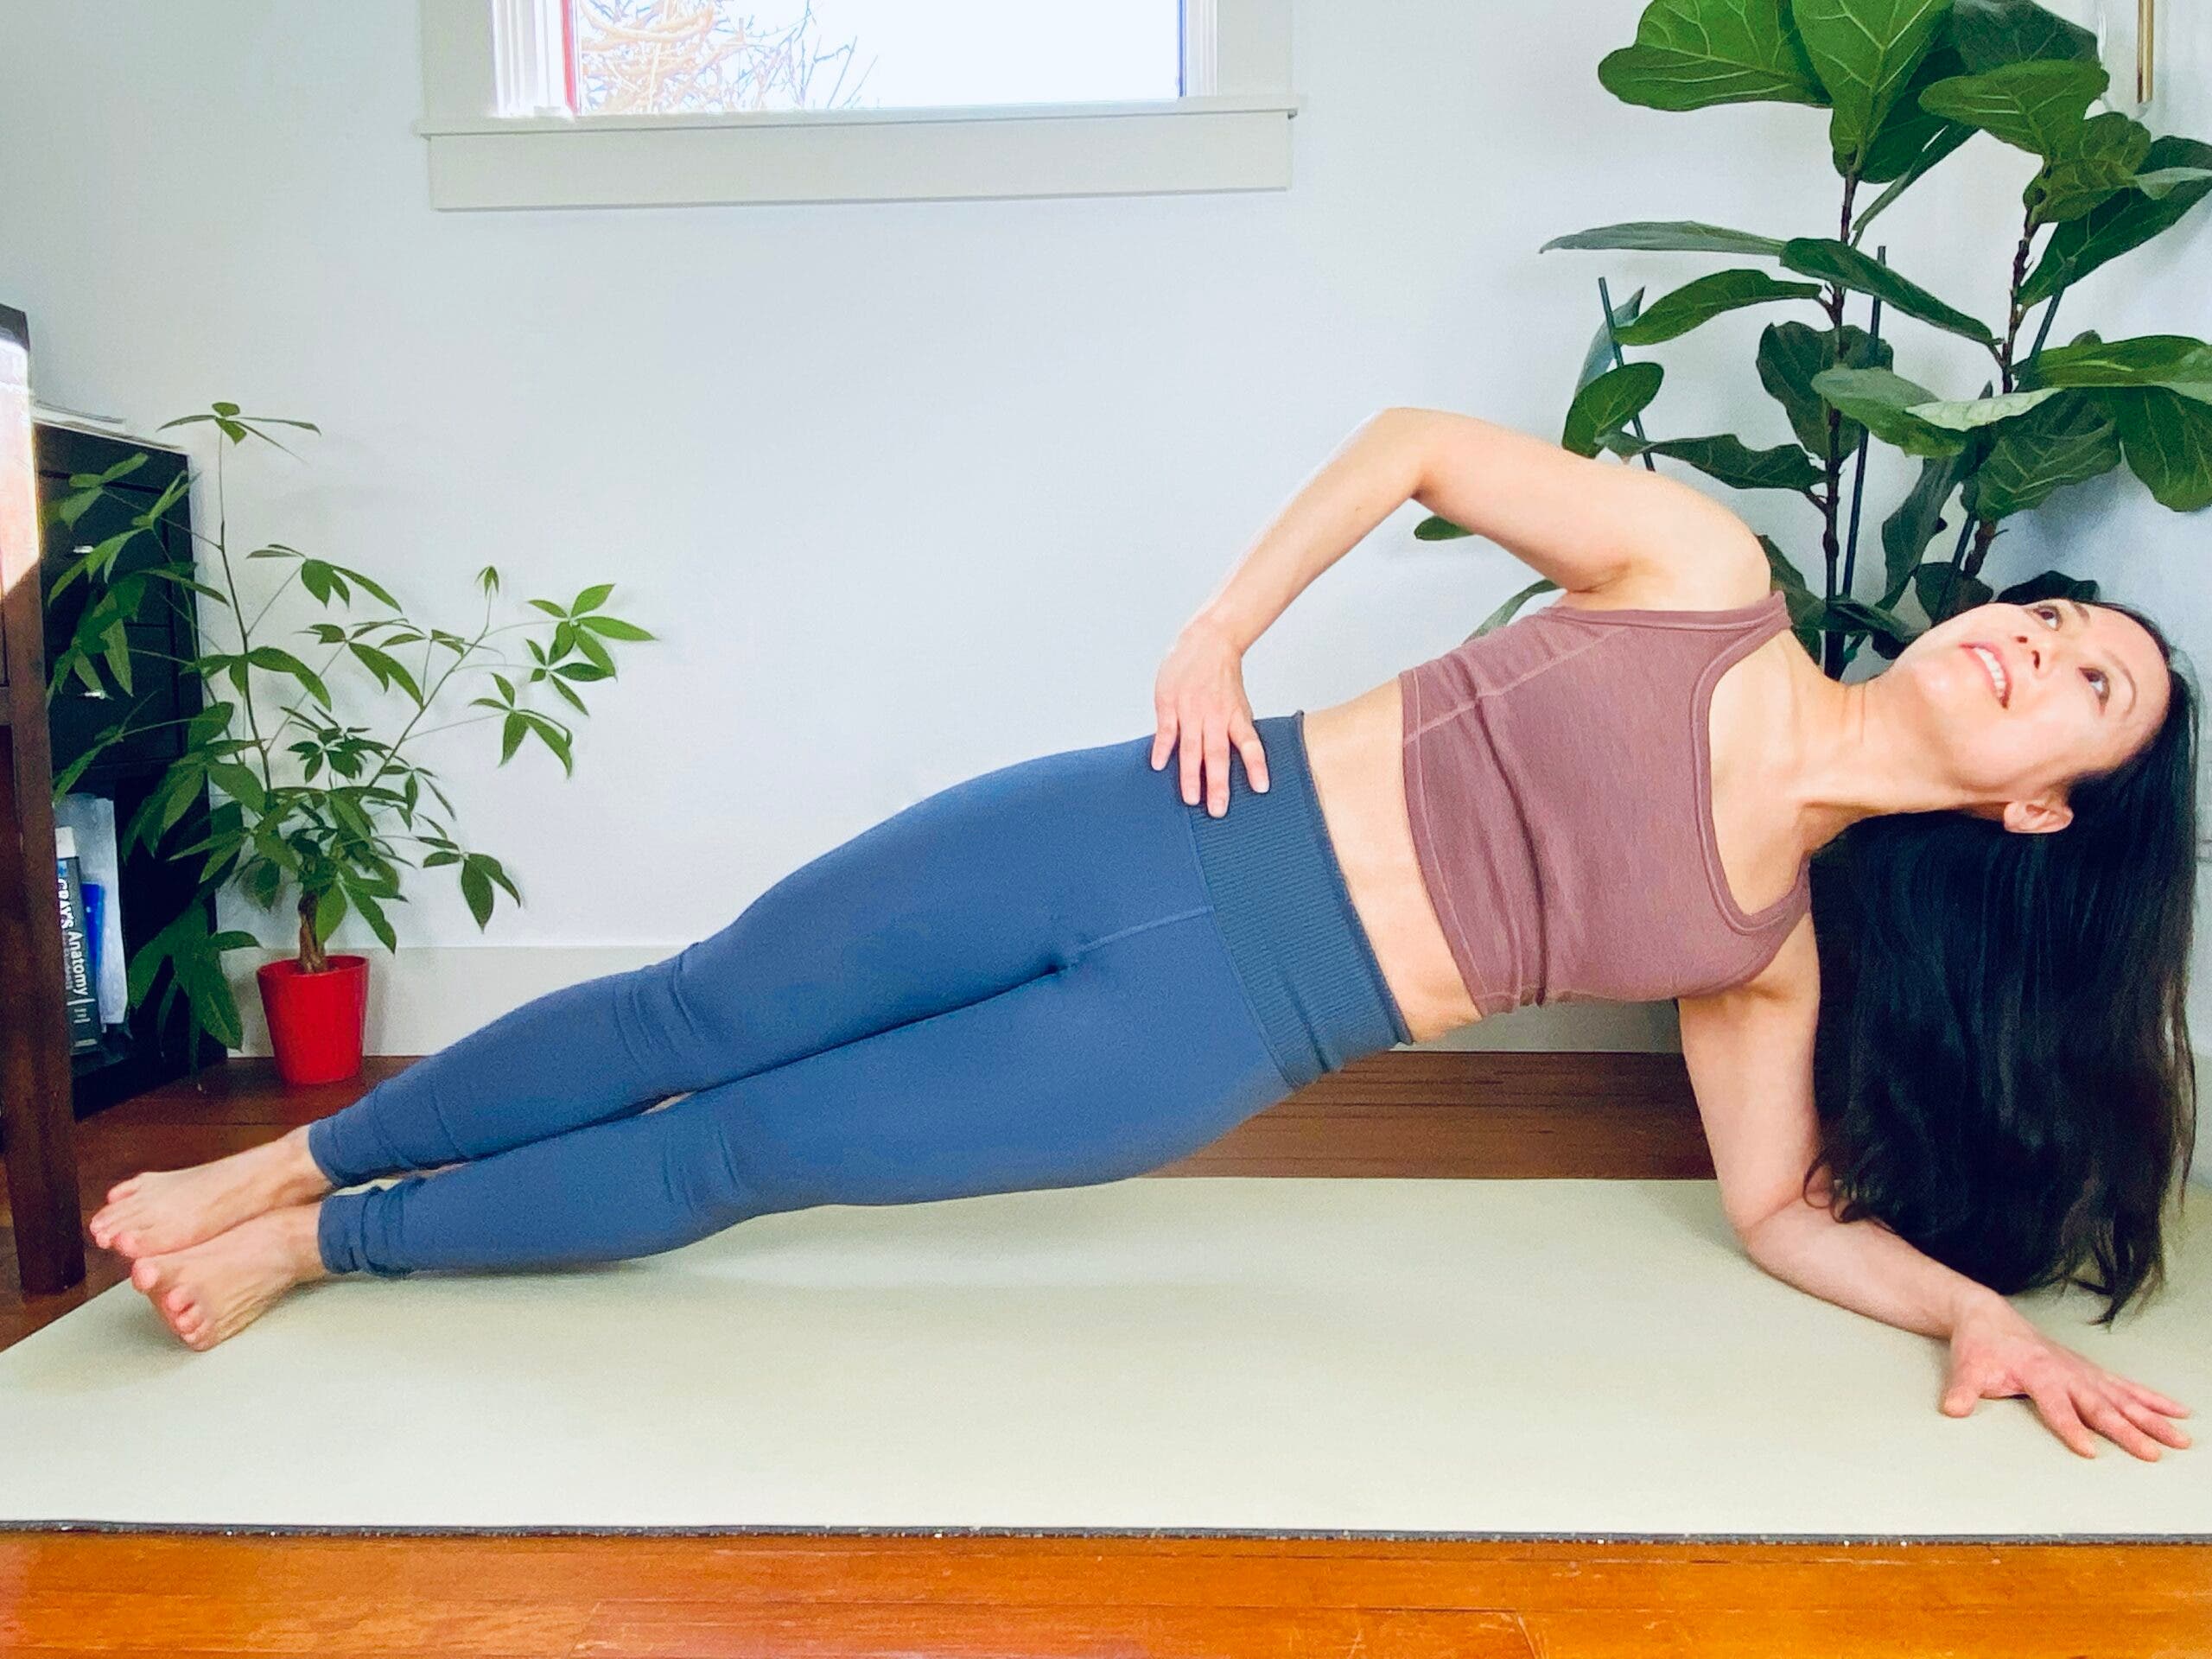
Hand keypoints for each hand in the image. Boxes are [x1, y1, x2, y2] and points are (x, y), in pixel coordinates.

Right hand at [1152, 616, 1268, 817]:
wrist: (1208, 641)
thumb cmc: (1223, 679)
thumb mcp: (1237, 704)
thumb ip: (1236, 731)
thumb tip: (1245, 763)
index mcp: (1235, 716)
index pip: (1250, 745)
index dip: (1255, 766)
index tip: (1261, 788)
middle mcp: (1215, 716)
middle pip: (1217, 755)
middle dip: (1217, 785)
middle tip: (1216, 811)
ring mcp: (1191, 710)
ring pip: (1191, 748)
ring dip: (1190, 775)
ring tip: (1190, 799)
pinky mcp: (1170, 702)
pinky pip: (1166, 730)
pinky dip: (1162, 748)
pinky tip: (1157, 765)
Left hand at [1943, 1297, 2192, 1460]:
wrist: (1988, 1315)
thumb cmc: (1981, 1345)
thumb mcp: (1967, 1367)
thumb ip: (1963, 1390)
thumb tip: (1953, 1410)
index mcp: (2038, 1373)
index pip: (2057, 1407)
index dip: (2071, 1428)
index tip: (2089, 1451)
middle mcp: (2068, 1372)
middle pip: (2101, 1406)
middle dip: (2128, 1431)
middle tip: (2152, 1454)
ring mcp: (2083, 1371)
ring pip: (2124, 1398)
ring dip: (2153, 1419)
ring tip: (2180, 1439)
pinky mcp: (2091, 1371)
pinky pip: (2128, 1387)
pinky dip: (2154, 1400)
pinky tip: (2177, 1413)